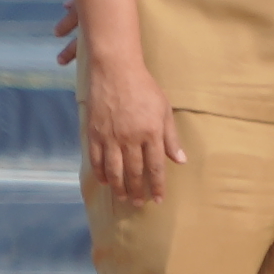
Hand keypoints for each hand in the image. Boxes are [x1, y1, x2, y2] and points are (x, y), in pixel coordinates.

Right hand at [80, 65, 188, 203]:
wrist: (115, 70)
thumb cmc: (144, 88)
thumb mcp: (164, 110)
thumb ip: (171, 137)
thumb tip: (180, 161)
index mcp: (151, 133)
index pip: (156, 167)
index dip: (157, 186)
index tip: (158, 199)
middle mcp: (131, 138)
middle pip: (134, 172)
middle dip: (138, 190)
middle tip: (140, 203)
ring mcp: (110, 136)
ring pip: (114, 170)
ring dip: (119, 187)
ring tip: (124, 197)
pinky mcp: (93, 132)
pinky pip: (96, 158)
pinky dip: (100, 172)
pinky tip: (104, 181)